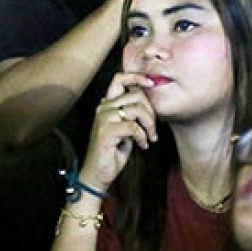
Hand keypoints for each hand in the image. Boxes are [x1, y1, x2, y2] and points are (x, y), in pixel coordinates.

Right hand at [79, 73, 157, 190]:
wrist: (98, 174)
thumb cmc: (113, 151)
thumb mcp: (126, 128)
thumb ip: (133, 113)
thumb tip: (149, 101)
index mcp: (107, 104)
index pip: (119, 79)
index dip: (137, 77)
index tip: (151, 83)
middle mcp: (103, 107)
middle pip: (136, 95)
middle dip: (151, 112)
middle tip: (153, 129)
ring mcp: (104, 118)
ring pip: (137, 109)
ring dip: (149, 125)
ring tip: (150, 137)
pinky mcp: (106, 131)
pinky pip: (133, 127)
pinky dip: (143, 137)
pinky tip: (142, 145)